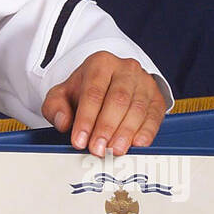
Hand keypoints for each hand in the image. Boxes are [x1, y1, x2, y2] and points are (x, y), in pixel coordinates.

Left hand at [42, 52, 166, 156]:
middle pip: (117, 99)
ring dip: (125, 133)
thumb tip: (63, 123)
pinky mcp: (157, 97)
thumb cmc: (84, 91)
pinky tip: (137, 144)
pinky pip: (155, 115)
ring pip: (137, 108)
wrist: (109, 83)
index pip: (93, 92)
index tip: (79, 141)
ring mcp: (144, 82)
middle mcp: (125, 69)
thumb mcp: (62, 95)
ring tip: (114, 151)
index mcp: (100, 63)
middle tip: (97, 149)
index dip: (86, 119)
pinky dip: (147, 132)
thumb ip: (55, 108)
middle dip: (106, 128)